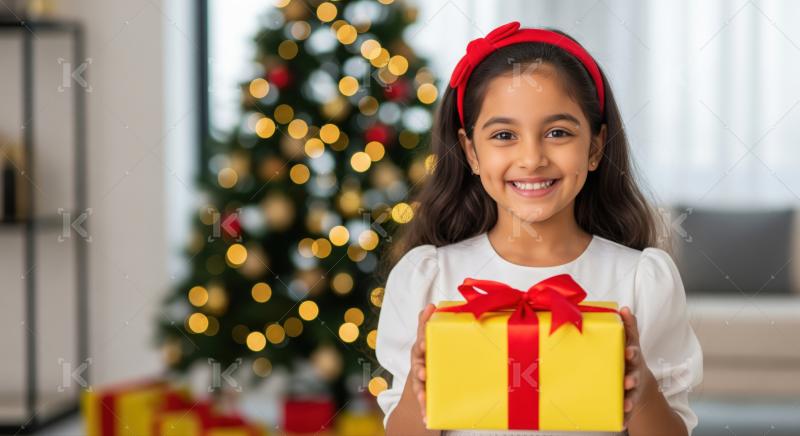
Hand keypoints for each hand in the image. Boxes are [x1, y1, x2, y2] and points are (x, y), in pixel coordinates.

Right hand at [410, 303, 436, 426]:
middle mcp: (418, 365)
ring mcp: (420, 381)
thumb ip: (427, 323)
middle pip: (417, 367)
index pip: (420, 344)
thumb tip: (431, 305)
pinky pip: (424, 404)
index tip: (423, 345)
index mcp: (421, 350)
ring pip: (419, 388)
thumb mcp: (427, 339)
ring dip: (421, 393)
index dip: (421, 344)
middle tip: (423, 372)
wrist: (422, 378)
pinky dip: (424, 411)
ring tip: (423, 399)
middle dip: (419, 370)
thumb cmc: (427, 354)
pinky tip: (427, 420)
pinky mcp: (425, 395)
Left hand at [619, 306, 653, 428]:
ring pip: (631, 395)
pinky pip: (627, 411)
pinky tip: (620, 422)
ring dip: (629, 400)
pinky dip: (624, 417)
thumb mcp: (630, 341)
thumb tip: (623, 308)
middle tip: (628, 381)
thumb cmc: (628, 356)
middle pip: (634, 376)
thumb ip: (628, 326)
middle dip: (631, 378)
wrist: (638, 380)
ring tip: (626, 405)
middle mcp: (634, 373)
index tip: (629, 352)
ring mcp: (632, 389)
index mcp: (632, 357)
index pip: (633, 352)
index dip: (631, 351)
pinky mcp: (629, 402)